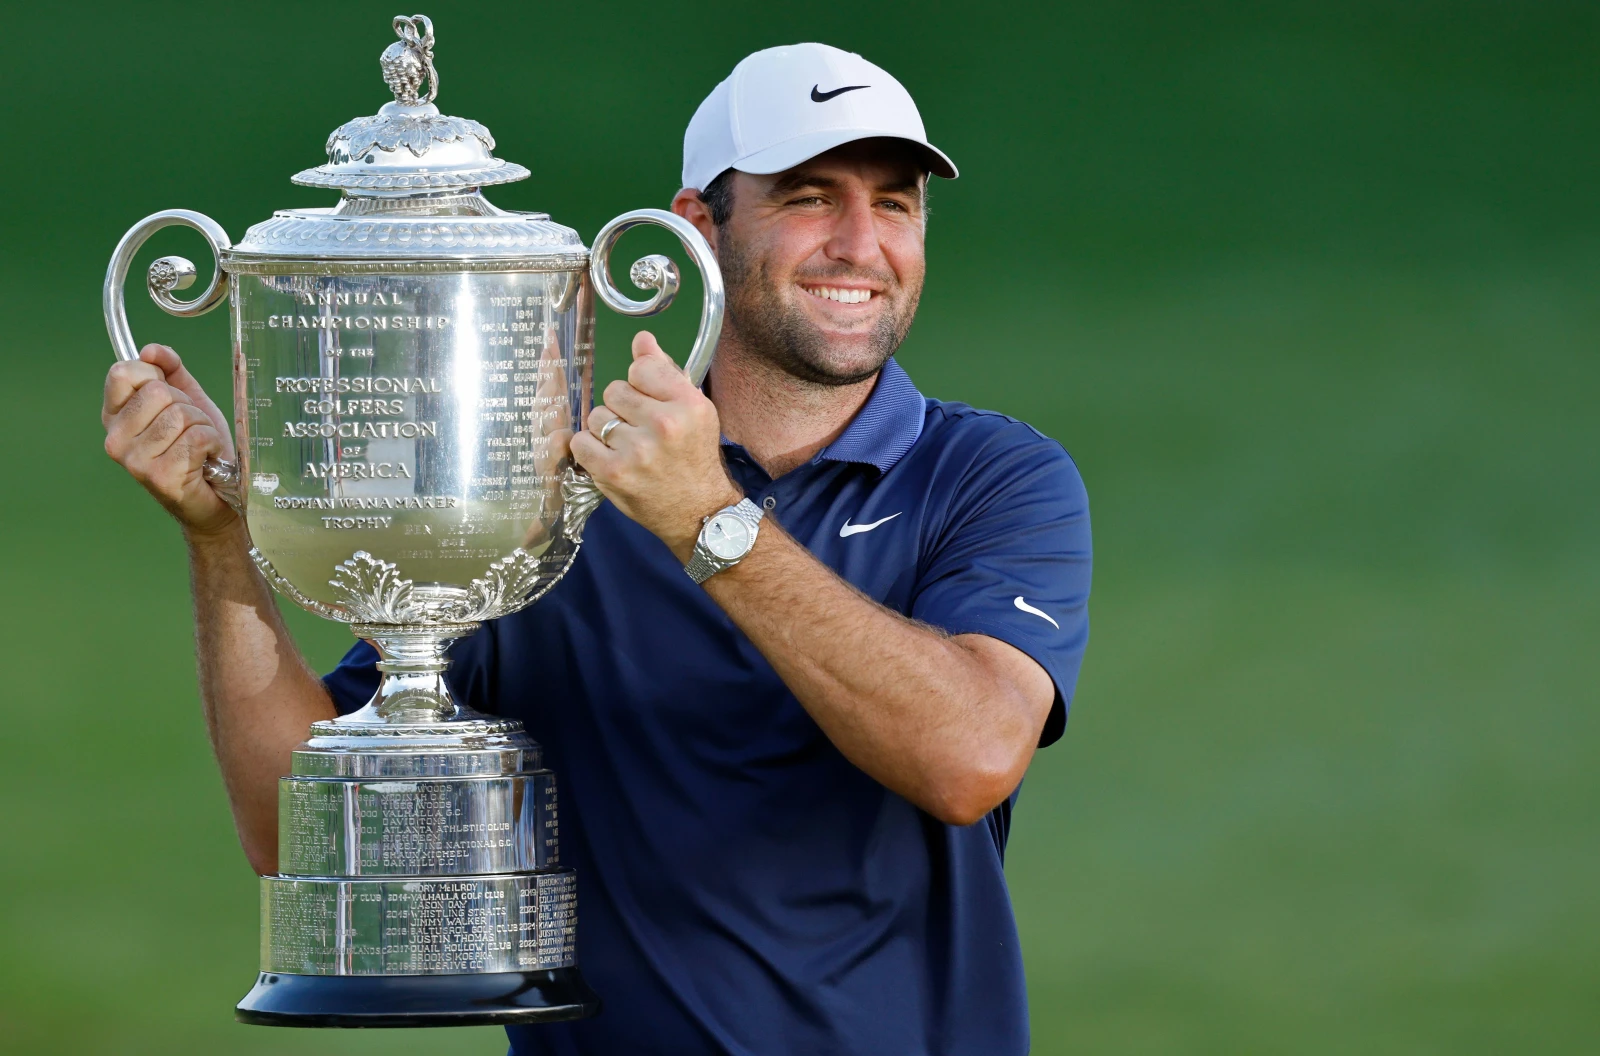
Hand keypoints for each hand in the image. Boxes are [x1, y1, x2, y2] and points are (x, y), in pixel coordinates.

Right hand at [102, 343, 238, 539]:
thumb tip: (151, 350)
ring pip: (180, 415)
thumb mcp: (187, 400)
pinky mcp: (158, 476)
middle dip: (188, 406)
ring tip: (201, 447)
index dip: (156, 377)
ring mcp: (134, 460)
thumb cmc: (200, 448)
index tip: (170, 398)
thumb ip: (170, 370)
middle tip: (191, 430)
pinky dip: (212, 445)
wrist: (219, 496)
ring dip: (203, 427)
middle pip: (159, 392)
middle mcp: (116, 439)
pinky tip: (207, 460)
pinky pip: (197, 438)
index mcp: (115, 417)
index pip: (124, 372)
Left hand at [570, 331, 740, 560]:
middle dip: (623, 408)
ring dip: (606, 430)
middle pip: (615, 390)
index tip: (651, 404)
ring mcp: (637, 449)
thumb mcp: (693, 412)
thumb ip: (665, 373)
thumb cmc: (694, 459)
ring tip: (628, 447)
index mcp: (688, 403)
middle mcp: (664, 423)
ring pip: (596, 416)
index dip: (641, 385)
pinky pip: (581, 443)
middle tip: (641, 431)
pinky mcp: (614, 472)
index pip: (641, 368)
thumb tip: (641, 338)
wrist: (699, 513)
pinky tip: (610, 458)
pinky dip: (590, 450)